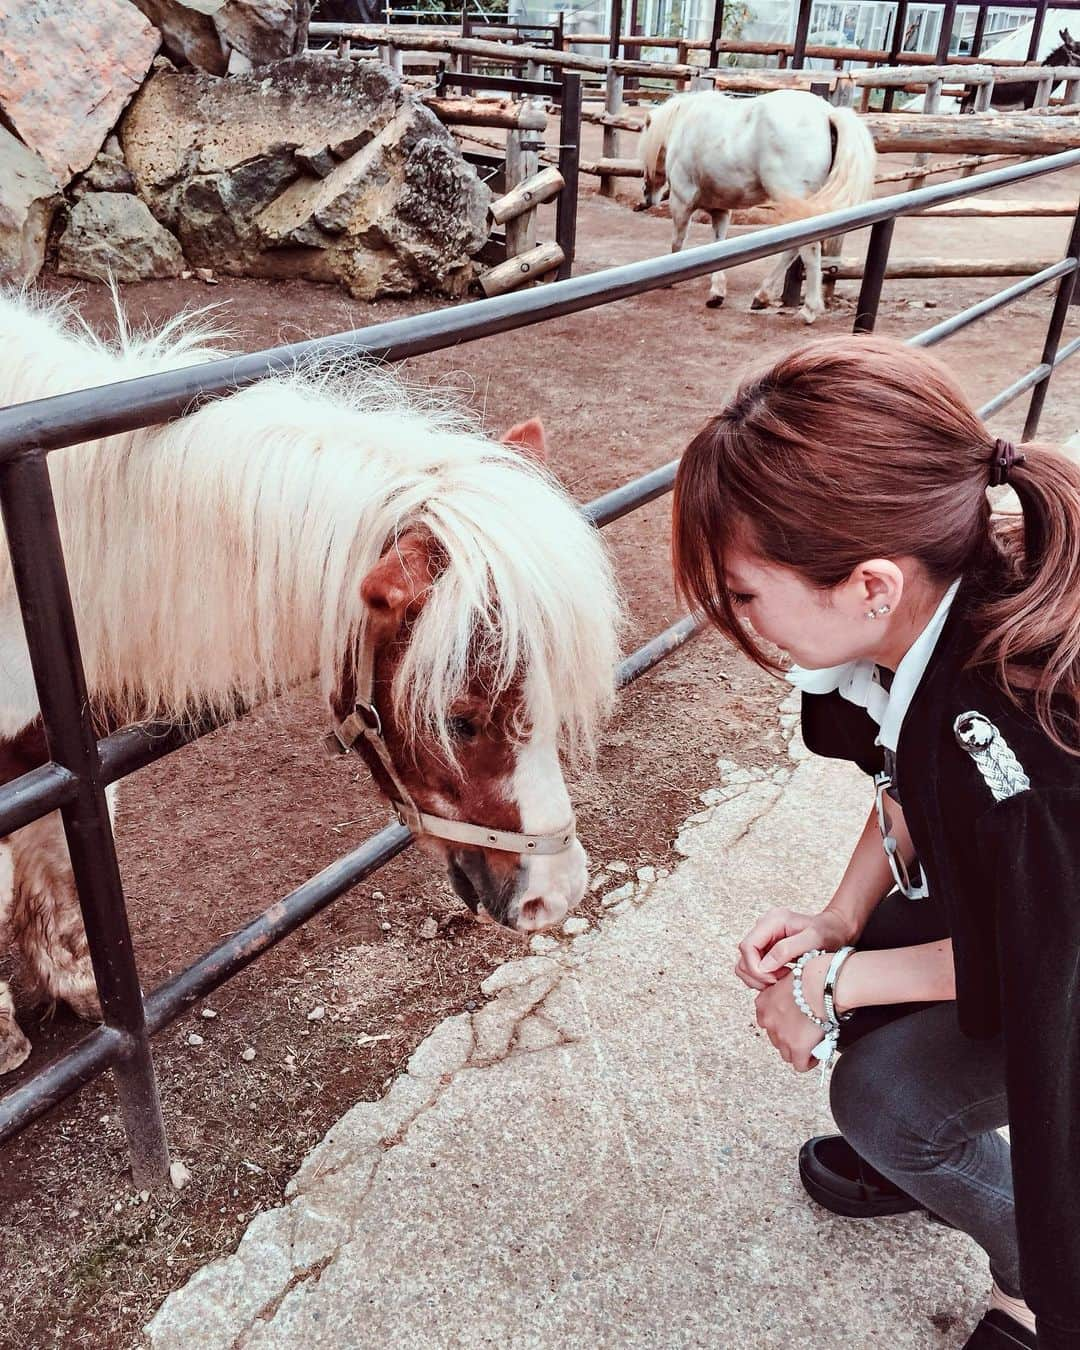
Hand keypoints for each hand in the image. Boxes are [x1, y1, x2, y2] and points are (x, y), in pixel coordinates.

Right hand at [735, 907, 855, 989]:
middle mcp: (764, 928)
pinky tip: (781, 978)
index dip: (756, 967)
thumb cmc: (828, 932)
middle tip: (779, 982)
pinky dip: (764, 978)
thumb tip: (763, 966)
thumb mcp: (813, 939)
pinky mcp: (767, 949)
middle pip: (744, 957)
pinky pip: (755, 967)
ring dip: (759, 978)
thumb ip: (786, 950)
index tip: (773, 979)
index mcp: (772, 921)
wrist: (836, 930)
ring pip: (745, 964)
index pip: (747, 946)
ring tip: (781, 980)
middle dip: (757, 975)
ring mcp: (764, 939)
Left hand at [754, 957, 830, 1071]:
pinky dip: (808, 1062)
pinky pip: (800, 1065)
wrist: (822, 984)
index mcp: (763, 1002)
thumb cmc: (811, 976)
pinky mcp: (798, 1048)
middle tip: (803, 1032)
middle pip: (775, 1038)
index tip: (792, 1022)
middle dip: (789, 1037)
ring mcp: (782, 1036)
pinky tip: (815, 1055)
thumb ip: (783, 991)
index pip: (767, 1020)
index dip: (781, 1022)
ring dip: (797, 1050)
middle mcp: (769, 1020)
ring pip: (786, 1053)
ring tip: (810, 1043)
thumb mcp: (787, 979)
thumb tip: (792, 995)